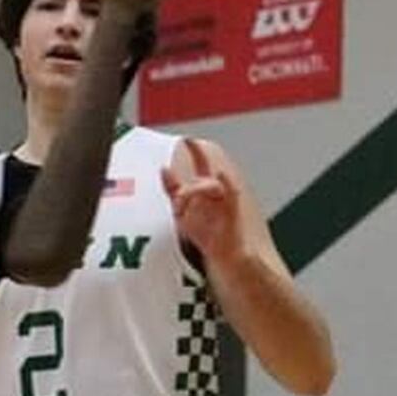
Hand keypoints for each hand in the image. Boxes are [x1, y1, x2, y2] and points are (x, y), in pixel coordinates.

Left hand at [162, 139, 240, 262]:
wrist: (223, 255)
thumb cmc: (205, 235)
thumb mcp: (181, 211)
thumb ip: (172, 190)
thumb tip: (163, 168)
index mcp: (203, 192)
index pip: (199, 168)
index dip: (195, 152)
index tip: (187, 140)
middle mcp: (214, 194)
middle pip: (203, 175)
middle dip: (195, 166)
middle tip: (186, 162)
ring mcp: (224, 201)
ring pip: (210, 184)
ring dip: (193, 191)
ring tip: (181, 205)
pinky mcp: (233, 211)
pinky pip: (231, 193)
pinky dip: (226, 183)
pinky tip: (220, 174)